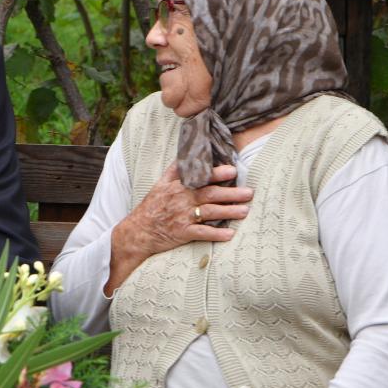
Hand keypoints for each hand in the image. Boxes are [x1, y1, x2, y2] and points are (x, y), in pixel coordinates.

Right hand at [106, 162, 251, 293]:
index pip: (200, 177)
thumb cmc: (152, 206)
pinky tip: (230, 234)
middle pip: (210, 194)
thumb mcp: (160, 184)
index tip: (233, 170)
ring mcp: (182, 217)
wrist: (138, 231)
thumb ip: (176, 170)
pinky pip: (202, 234)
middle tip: (249, 193)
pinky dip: (216, 234)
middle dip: (231, 193)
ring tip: (245, 211)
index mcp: (177, 186)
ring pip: (209, 213)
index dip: (216, 173)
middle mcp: (181, 200)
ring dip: (229, 212)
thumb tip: (188, 153)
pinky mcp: (182, 233)